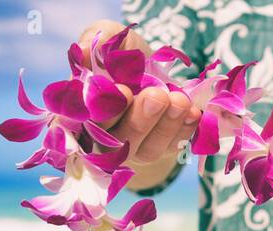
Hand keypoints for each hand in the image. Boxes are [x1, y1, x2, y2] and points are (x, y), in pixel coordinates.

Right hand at [77, 20, 200, 186]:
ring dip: (165, 126)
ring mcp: (130, 148)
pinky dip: (183, 131)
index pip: (80, 120)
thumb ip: (97, 42)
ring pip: (145, 150)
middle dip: (139, 119)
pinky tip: (192, 112)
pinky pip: (170, 149)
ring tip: (179, 100)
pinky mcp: (157, 150)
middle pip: (114, 142)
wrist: (154, 69)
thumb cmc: (126, 56)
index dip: (101, 110)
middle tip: (157, 96)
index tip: (122, 91)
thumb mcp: (113, 39)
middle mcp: (100, 136)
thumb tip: (82, 51)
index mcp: (80, 110)